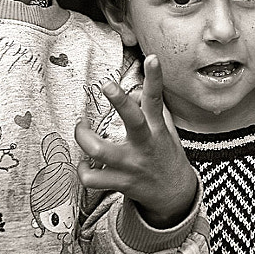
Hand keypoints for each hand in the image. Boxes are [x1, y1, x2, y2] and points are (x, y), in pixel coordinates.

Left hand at [76, 55, 196, 227]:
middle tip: (108, 85)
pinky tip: (83, 164)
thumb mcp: (165, 130)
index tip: (152, 58)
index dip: (155, 78)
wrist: (175, 195)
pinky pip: (93, 178)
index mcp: (156, 128)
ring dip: (83, 138)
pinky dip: (82, 171)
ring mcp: (132, 165)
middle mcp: (145, 144)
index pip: (156, 99)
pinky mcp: (122, 183)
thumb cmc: (166, 156)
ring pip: (101, 151)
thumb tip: (133, 89)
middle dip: (120, 102)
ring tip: (80, 129)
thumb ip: (150, 109)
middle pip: (133, 120)